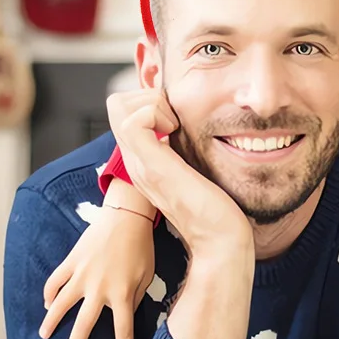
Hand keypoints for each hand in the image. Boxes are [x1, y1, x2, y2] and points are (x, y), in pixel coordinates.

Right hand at [40, 203, 154, 338]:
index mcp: (122, 294)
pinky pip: (54, 282)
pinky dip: (49, 294)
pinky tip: (47, 304)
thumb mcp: (147, 275)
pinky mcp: (71, 263)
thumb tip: (125, 314)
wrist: (127, 219)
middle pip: (84, 326)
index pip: (124, 331)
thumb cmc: (142, 248)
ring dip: (51, 322)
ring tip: (45, 336)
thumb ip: (135, 297)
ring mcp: (82, 276)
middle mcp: (99, 289)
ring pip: (60, 305)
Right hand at [106, 89, 250, 252]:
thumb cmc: (219, 210)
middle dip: (150, 95)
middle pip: (116, 104)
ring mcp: (141, 164)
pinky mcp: (154, 166)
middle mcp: (136, 161)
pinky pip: (134, 121)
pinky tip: (177, 131)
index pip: (125, 113)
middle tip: (177, 117)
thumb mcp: (197, 170)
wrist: (221, 242)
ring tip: (177, 125)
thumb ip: (188, 152)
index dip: (152, 101)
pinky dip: (156, 112)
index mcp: (145, 161)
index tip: (180, 117)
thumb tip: (193, 130)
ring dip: (152, 102)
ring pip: (118, 106)